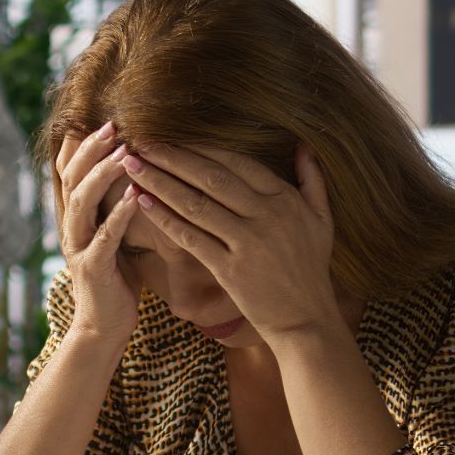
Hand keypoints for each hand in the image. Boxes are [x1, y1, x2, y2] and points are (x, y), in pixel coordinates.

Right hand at [55, 122, 141, 344]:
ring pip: (82, 202)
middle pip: (71, 178)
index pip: (67, 171)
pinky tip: (138, 196)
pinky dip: (120, 214)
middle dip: (91, 149)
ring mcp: (78, 247)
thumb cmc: (115, 278)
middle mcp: (70, 227)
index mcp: (74, 217)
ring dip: (103, 174)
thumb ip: (112, 205)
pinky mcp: (93, 268)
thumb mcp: (111, 234)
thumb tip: (133, 170)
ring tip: (125, 153)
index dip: (79, 143)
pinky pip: (105, 236)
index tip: (100, 118)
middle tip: (113, 126)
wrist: (103, 326)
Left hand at [120, 142, 339, 340]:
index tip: (173, 134)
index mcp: (285, 200)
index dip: (201, 147)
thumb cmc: (310, 268)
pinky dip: (165, 218)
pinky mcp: (230, 269)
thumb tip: (303, 146)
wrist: (306, 320)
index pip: (237, 162)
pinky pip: (191, 238)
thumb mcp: (322, 221)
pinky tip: (142, 202)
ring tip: (132, 166)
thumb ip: (312, 181)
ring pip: (196, 204)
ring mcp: (248, 243)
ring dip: (160, 182)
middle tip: (141, 141)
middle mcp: (267, 216)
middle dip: (172, 157)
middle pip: (211, 177)